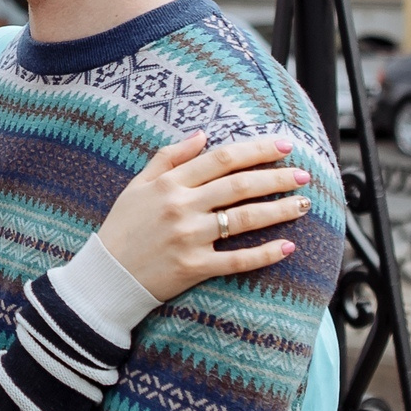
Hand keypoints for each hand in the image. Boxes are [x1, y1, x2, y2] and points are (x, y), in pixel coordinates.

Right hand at [97, 132, 310, 301]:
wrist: (106, 275)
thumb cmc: (123, 227)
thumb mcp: (138, 185)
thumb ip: (168, 157)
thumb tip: (202, 134)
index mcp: (170, 184)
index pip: (221, 159)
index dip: (256, 150)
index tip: (284, 145)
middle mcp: (182, 207)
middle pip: (239, 186)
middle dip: (276, 177)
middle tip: (303, 175)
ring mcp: (190, 238)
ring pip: (244, 220)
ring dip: (279, 210)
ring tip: (303, 204)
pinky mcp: (195, 267)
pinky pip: (237, 260)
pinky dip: (264, 254)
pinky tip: (287, 247)